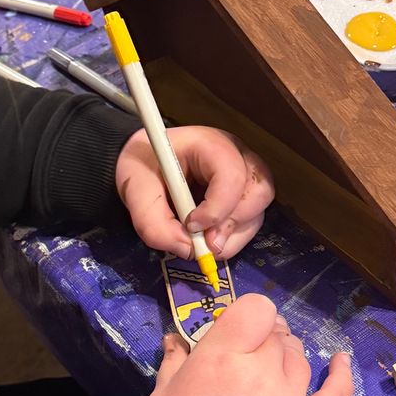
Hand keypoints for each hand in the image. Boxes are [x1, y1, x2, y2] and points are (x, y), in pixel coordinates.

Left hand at [116, 126, 272, 260]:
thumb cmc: (143, 166)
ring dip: (233, 235)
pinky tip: (208, 235)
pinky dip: (232, 238)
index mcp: (210, 145)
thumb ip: (156, 225)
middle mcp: (237, 156)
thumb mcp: (136, 193)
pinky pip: (251, 222)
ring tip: (203, 242)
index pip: (232, 175)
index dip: (217, 207)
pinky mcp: (243, 196)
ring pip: (258, 212)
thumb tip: (189, 250)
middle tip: (206, 242)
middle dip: (233, 223)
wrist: (145, 161)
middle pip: (259, 192)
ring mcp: (245, 176)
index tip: (191, 224)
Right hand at [133, 294, 353, 395]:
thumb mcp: (162, 393)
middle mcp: (262, 372)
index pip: (256, 309)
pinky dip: (341, 376)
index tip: (235, 332)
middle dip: (262, 339)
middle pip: (277, 335)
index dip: (247, 316)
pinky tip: (339, 360)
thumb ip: (177, 358)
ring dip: (286, 356)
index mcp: (222, 356)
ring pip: (299, 359)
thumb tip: (178, 337)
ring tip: (270, 367)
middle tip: (247, 355)